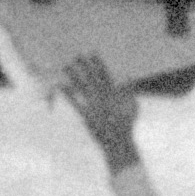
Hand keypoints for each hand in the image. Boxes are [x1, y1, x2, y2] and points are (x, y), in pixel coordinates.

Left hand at [56, 53, 141, 170]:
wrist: (119, 141)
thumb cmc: (127, 125)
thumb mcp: (133, 106)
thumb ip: (129, 91)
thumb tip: (128, 77)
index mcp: (114, 93)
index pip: (104, 74)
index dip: (98, 63)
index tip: (91, 53)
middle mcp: (103, 97)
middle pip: (91, 78)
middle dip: (84, 66)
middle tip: (76, 55)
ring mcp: (95, 106)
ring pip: (82, 87)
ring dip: (74, 76)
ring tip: (66, 67)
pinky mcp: (87, 115)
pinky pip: (76, 103)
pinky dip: (68, 94)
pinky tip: (61, 86)